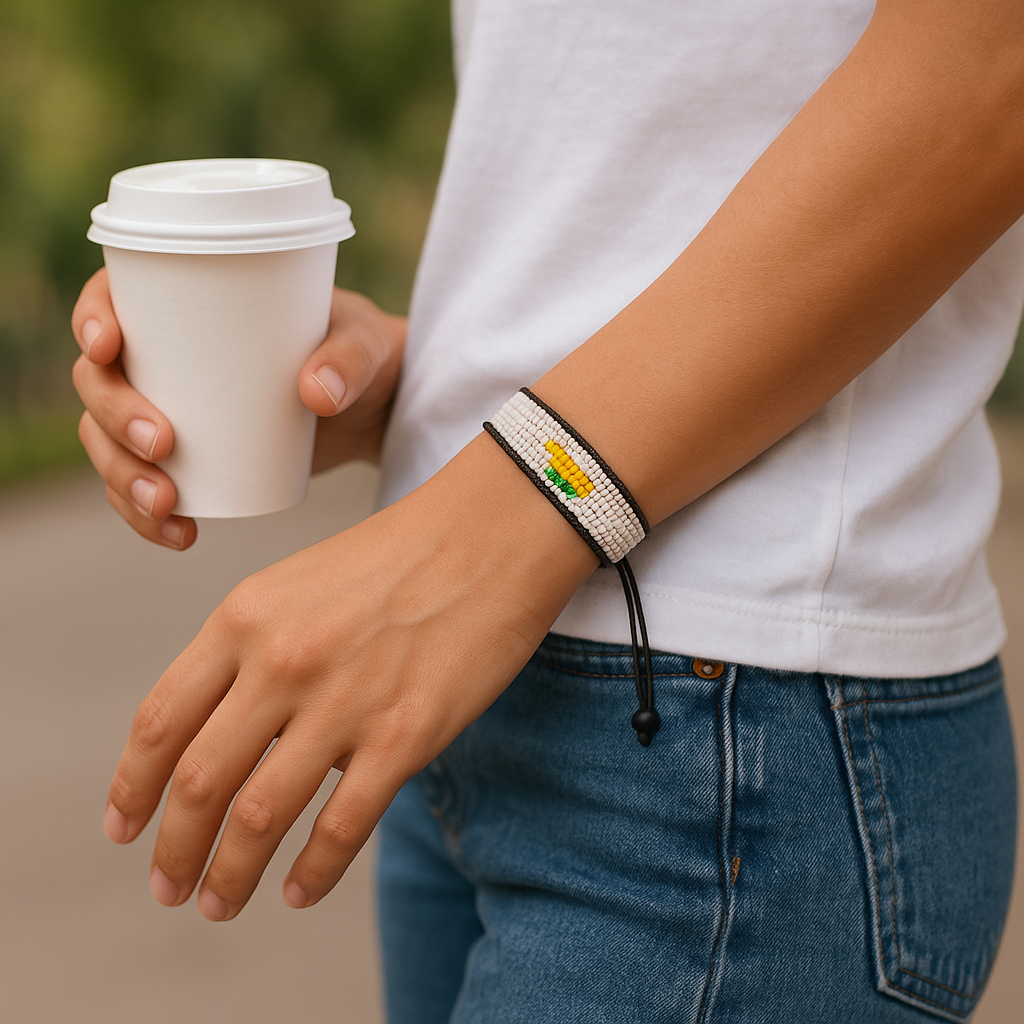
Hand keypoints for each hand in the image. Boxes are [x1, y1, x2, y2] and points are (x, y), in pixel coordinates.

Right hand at [71, 270, 405, 548]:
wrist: (374, 408)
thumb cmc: (362, 353)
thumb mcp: (365, 344)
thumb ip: (350, 359)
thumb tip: (318, 395)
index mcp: (184, 303)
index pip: (110, 299)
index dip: (92, 320)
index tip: (108, 349)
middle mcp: (161, 356)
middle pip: (100, 383)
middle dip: (115, 418)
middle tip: (163, 445)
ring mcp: (167, 410)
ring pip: (110, 442)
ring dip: (121, 477)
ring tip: (167, 504)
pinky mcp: (186, 459)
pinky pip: (140, 487)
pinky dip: (144, 515)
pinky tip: (177, 533)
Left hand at [102, 434, 597, 919]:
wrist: (491, 533)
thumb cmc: (398, 556)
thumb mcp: (298, 583)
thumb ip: (250, 651)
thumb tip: (222, 736)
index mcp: (245, 617)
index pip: (160, 722)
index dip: (131, 787)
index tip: (123, 827)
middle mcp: (283, 661)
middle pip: (198, 782)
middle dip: (174, 850)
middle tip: (167, 887)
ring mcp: (345, 701)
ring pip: (260, 817)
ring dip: (230, 876)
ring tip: (220, 903)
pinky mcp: (407, 734)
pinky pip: (342, 827)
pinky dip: (313, 873)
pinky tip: (300, 891)